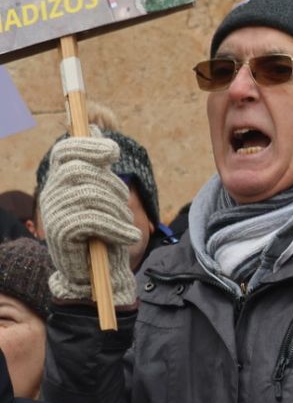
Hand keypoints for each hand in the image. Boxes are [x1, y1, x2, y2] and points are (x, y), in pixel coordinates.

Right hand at [39, 135, 139, 304]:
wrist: (97, 276)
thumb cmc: (105, 235)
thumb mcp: (106, 197)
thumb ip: (99, 167)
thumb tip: (95, 126)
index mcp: (62, 183)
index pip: (65, 152)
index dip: (87, 145)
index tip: (113, 152)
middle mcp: (52, 195)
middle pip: (82, 171)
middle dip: (112, 186)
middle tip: (125, 205)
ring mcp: (53, 213)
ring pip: (90, 194)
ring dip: (117, 210)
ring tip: (126, 227)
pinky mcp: (60, 233)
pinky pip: (92, 219)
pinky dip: (117, 228)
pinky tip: (129, 237)